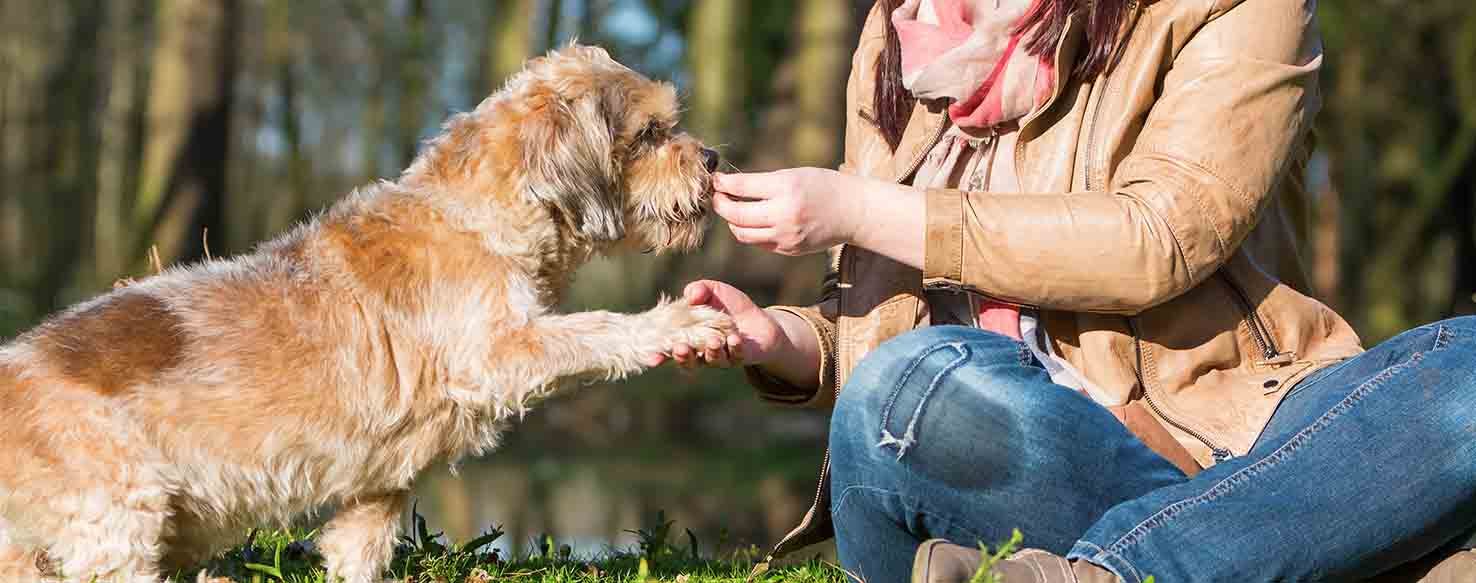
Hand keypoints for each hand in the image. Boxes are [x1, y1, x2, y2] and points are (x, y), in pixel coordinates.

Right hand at [645, 280, 786, 367]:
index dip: (658, 356)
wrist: (759, 318)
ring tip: (713, 340)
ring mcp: (720, 357)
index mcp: (687, 338)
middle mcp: (701, 352)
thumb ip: (699, 289)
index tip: (652, 359)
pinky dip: (733, 348)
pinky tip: (734, 339)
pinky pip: (734, 357)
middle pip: (687, 361)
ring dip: (710, 350)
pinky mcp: (739, 358)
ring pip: (711, 360)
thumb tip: (691, 294)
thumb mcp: (713, 291)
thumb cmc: (729, 305)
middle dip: (682, 356)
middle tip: (680, 348)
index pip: (668, 350)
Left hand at [711, 168, 862, 255]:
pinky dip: (749, 232)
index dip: (723, 183)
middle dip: (720, 204)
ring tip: (732, 210)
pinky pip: (758, 242)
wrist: (853, 212)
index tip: (716, 180)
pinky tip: (751, 222)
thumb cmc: (823, 186)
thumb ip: (764, 182)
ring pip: (742, 233)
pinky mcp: (789, 249)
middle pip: (736, 214)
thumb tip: (730, 187)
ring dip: (731, 222)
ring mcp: (786, 235)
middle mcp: (784, 213)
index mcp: (786, 188)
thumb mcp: (794, 174)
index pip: (742, 186)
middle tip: (717, 197)